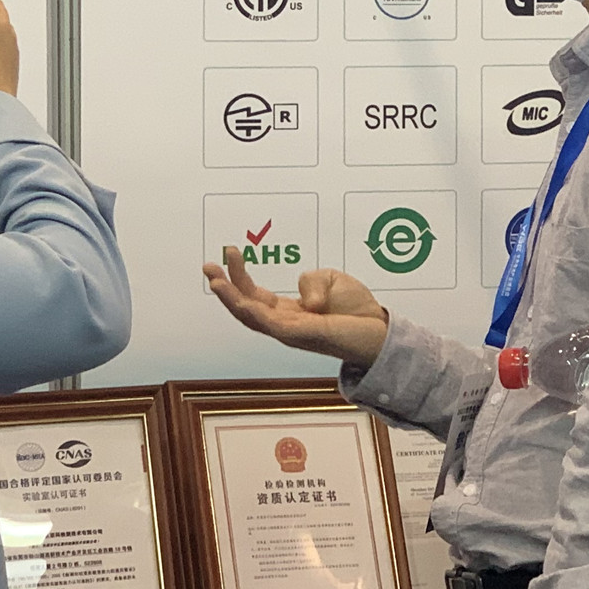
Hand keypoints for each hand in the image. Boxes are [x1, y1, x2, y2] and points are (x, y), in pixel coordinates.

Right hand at [202, 248, 389, 367]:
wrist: (380, 331)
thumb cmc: (356, 311)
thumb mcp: (330, 281)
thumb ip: (310, 281)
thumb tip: (302, 294)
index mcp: (289, 312)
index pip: (254, 295)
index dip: (238, 276)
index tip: (228, 252)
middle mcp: (285, 324)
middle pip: (245, 307)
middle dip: (223, 288)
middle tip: (207, 265)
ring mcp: (291, 332)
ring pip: (252, 318)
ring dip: (231, 299)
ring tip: (216, 280)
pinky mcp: (303, 336)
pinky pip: (273, 326)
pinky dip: (255, 314)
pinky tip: (242, 301)